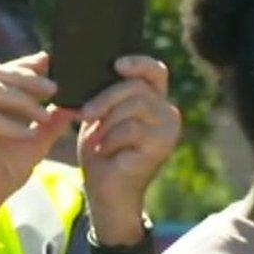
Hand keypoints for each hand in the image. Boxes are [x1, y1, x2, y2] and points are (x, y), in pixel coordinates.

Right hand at [0, 52, 73, 213]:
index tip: (49, 64)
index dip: (23, 65)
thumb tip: (73, 105)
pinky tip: (29, 135)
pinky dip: (11, 125)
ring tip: (44, 116)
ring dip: (22, 100)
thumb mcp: (34, 142)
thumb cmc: (2, 174)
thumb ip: (50, 123)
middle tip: (54, 89)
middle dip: (26, 78)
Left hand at [75, 56, 181, 243]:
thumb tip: (89, 70)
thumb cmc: (100, 151)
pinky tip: (106, 152)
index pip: (154, 71)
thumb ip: (102, 95)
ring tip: (98, 140)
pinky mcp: (162, 145)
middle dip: (105, 98)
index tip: (117, 64)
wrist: (104, 190)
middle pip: (137, 87)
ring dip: (107, 123)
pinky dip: (111, 139)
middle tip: (85, 114)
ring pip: (134, 105)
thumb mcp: (97, 118)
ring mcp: (168, 128)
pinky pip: (131, 128)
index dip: (138, 63)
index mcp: (152, 100)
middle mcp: (167, 111)